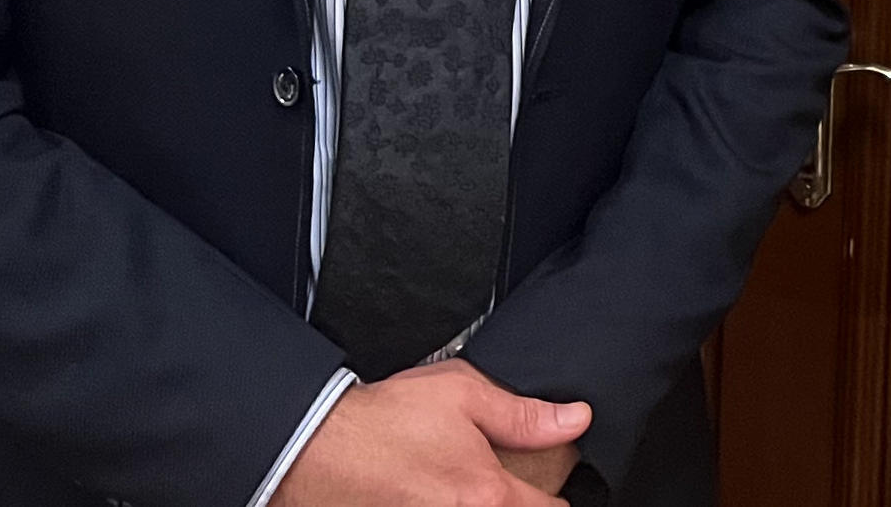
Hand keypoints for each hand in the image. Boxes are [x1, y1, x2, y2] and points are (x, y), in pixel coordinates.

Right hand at [274, 359, 589, 506]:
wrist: (315, 448)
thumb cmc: (383, 422)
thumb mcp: (463, 395)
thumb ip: (524, 415)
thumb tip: (575, 419)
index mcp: (485, 494)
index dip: (557, 498)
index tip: (554, 491)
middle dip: (517, 503)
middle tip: (514, 489)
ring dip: (482, 505)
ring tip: (464, 488)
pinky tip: (438, 492)